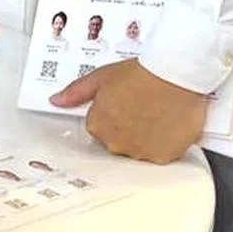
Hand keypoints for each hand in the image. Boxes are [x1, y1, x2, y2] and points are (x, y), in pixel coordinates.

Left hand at [50, 59, 207, 163]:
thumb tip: (56, 100)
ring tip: (153, 111)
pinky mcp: (163, 157)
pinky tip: (165, 123)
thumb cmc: (143, 73)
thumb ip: (76, 92)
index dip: (110, 111)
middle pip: (116, 140)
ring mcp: (140, 153)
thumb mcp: (102, 76)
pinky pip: (158, 155)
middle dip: (125, 126)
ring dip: (142, 136)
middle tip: (138, 104)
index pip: (98, 126)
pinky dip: (161, 143)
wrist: (176, 74)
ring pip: (137, 149)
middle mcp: (117, 144)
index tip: (121, 101)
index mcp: (99, 125)